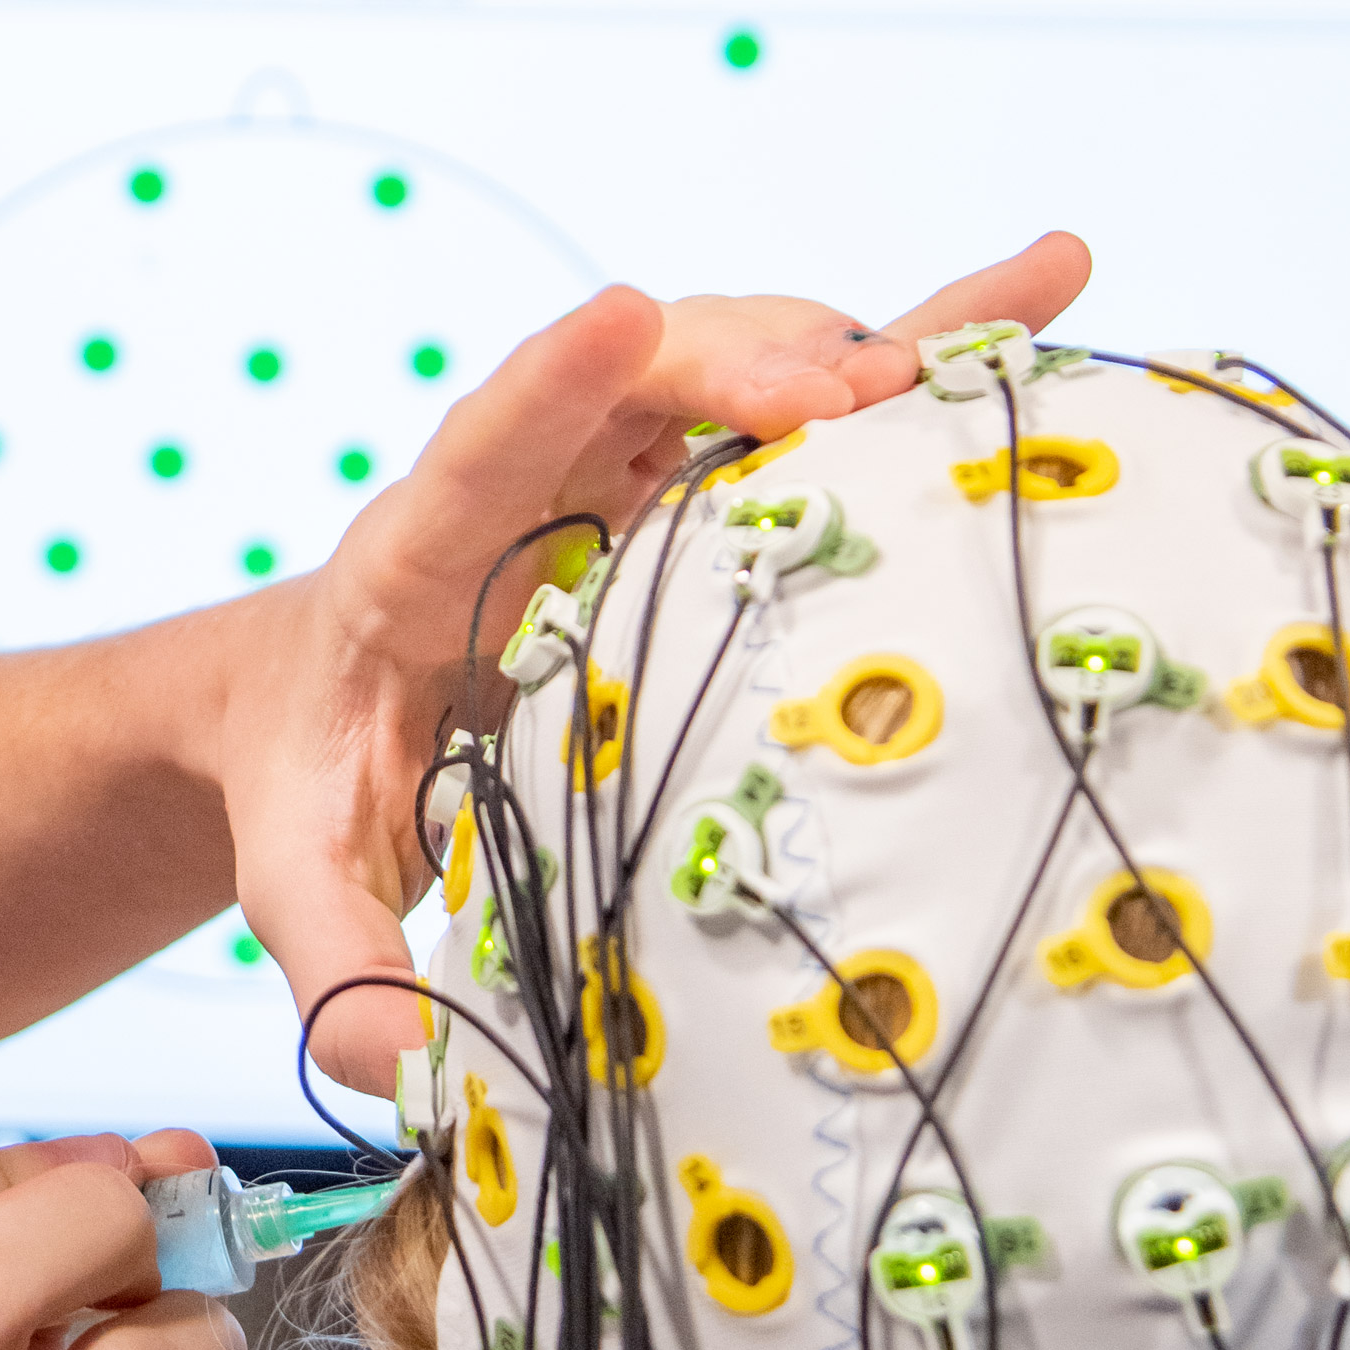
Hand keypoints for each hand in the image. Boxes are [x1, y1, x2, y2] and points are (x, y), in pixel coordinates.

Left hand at [219, 229, 1091, 1099]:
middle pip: (635, 382)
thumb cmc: (311, 773)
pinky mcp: (701, 485)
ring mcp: (626, 468)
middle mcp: (533, 481)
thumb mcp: (300, 872)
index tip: (617, 315)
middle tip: (836, 392)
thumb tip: (382, 1067)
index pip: (478, 452)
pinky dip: (929, 340)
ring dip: (835, 354)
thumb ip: (331, 960)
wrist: (312, 698)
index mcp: (418, 560)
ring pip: (735, 365)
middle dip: (733, 365)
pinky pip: (820, 404)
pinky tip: (1049, 282)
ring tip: (927, 381)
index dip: (549, 385)